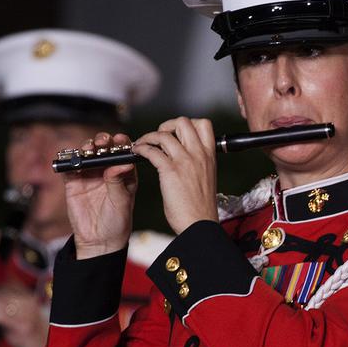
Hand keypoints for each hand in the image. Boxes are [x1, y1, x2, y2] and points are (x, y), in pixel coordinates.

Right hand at [62, 132, 137, 258]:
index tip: (121, 139)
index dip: (122, 143)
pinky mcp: (74, 183)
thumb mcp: (121, 201)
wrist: (99, 240)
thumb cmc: (117, 221)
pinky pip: (69, 168)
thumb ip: (118, 182)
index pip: (123, 152)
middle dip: (103, 141)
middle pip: (104, 149)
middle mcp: (106, 171)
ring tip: (89, 149)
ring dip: (87, 148)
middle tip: (103, 141)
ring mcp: (89, 175)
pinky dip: (69, 161)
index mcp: (124, 173)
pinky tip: (72, 160)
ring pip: (86, 155)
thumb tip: (120, 164)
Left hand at [133, 117, 218, 233]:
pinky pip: (152, 151)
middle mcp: (199, 154)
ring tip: (142, 144)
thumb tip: (186, 157)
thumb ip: (198, 164)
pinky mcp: (171, 171)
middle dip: (167, 125)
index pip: (204, 125)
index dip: (188, 124)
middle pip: (184, 122)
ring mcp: (185, 161)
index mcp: (210, 156)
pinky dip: (142, 148)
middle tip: (159, 137)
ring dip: (149, 136)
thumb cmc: (200, 208)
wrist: (199, 224)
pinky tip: (138, 153)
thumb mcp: (206, 178)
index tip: (176, 134)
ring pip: (165, 134)